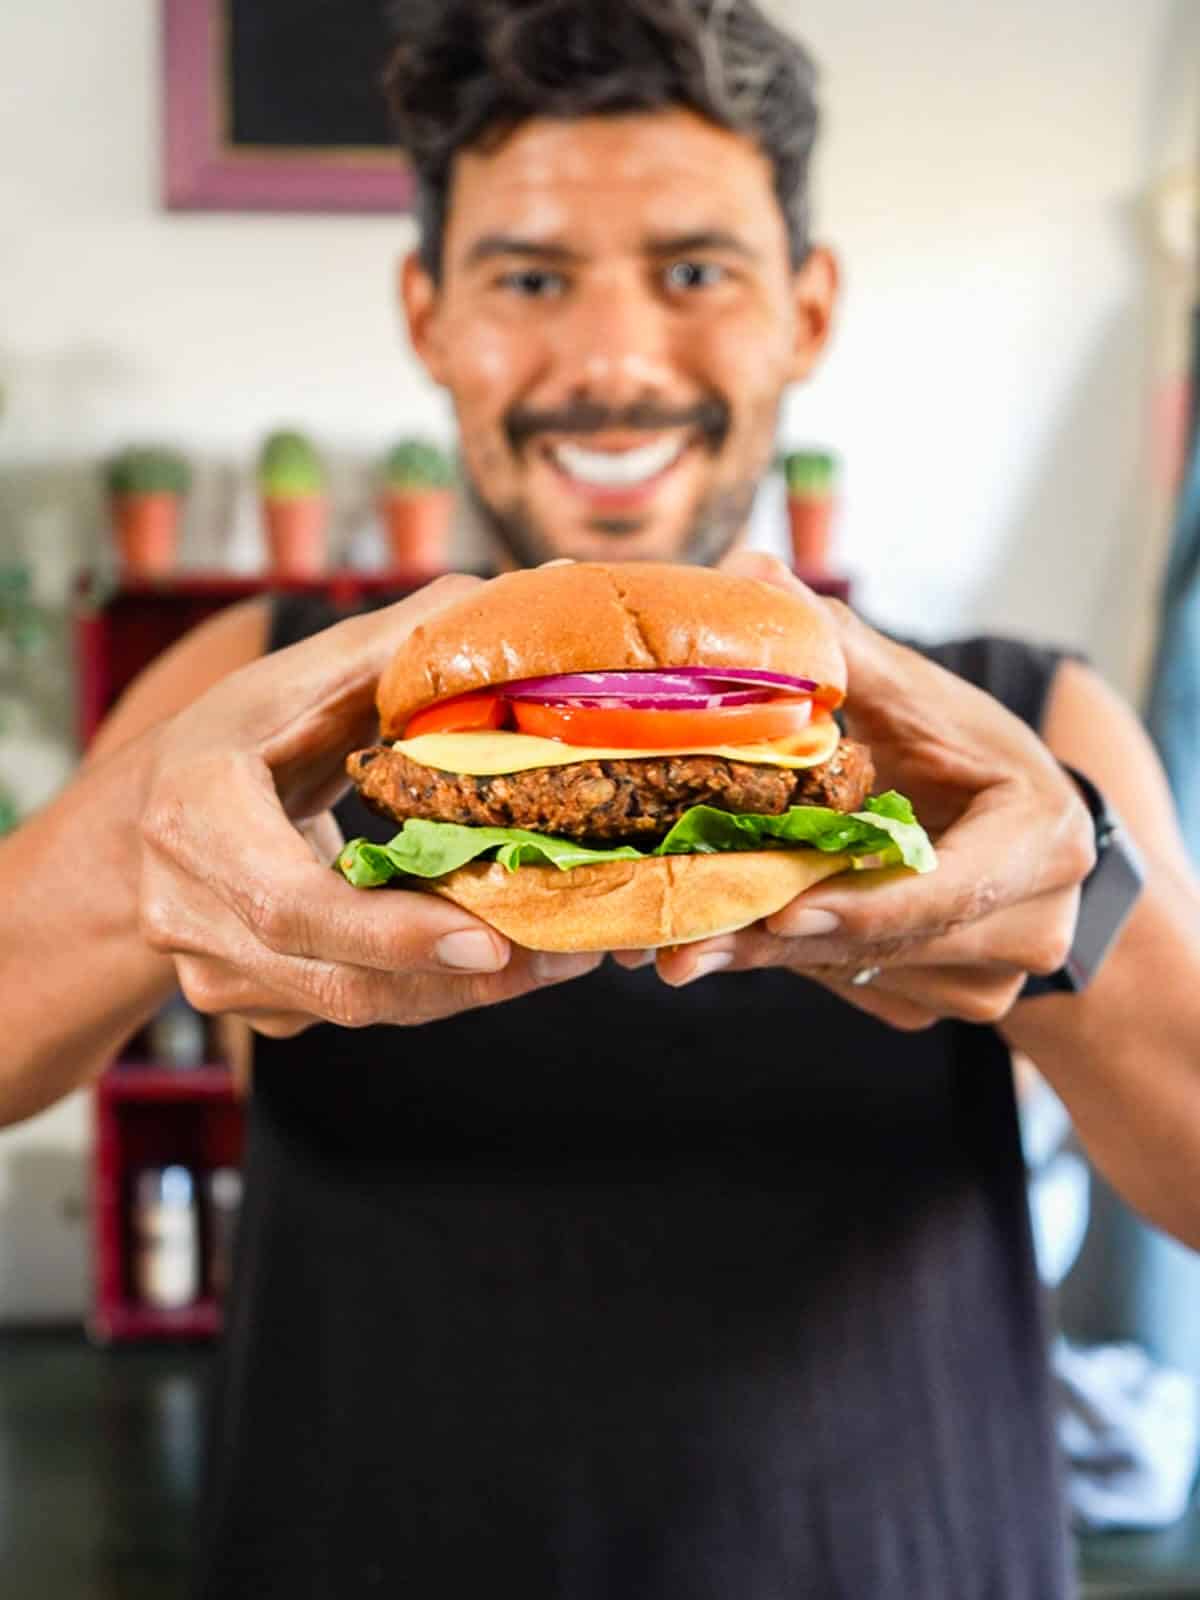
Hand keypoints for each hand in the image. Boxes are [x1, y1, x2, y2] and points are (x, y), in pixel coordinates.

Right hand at [136, 575, 600, 1037]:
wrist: (153, 814)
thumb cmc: (240, 734)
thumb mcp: (304, 676)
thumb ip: (404, 642)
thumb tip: (525, 590)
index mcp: (194, 815)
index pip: (289, 903)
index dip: (388, 932)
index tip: (487, 941)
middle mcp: (187, 910)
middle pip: (337, 976)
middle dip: (459, 978)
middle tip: (566, 954)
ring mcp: (213, 971)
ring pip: (357, 1005)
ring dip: (464, 991)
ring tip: (561, 956)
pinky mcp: (251, 1006)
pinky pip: (357, 1008)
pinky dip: (434, 990)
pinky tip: (502, 958)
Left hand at [618, 553, 1094, 1029]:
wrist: (1016, 823)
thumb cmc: (962, 747)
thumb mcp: (913, 692)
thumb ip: (840, 643)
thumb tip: (752, 570)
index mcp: (1044, 840)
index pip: (949, 885)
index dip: (865, 902)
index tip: (782, 908)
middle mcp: (1033, 925)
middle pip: (890, 942)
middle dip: (779, 941)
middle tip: (679, 950)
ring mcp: (990, 980)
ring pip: (864, 973)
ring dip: (771, 957)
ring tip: (675, 946)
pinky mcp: (943, 1003)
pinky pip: (855, 986)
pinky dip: (792, 959)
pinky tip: (727, 937)